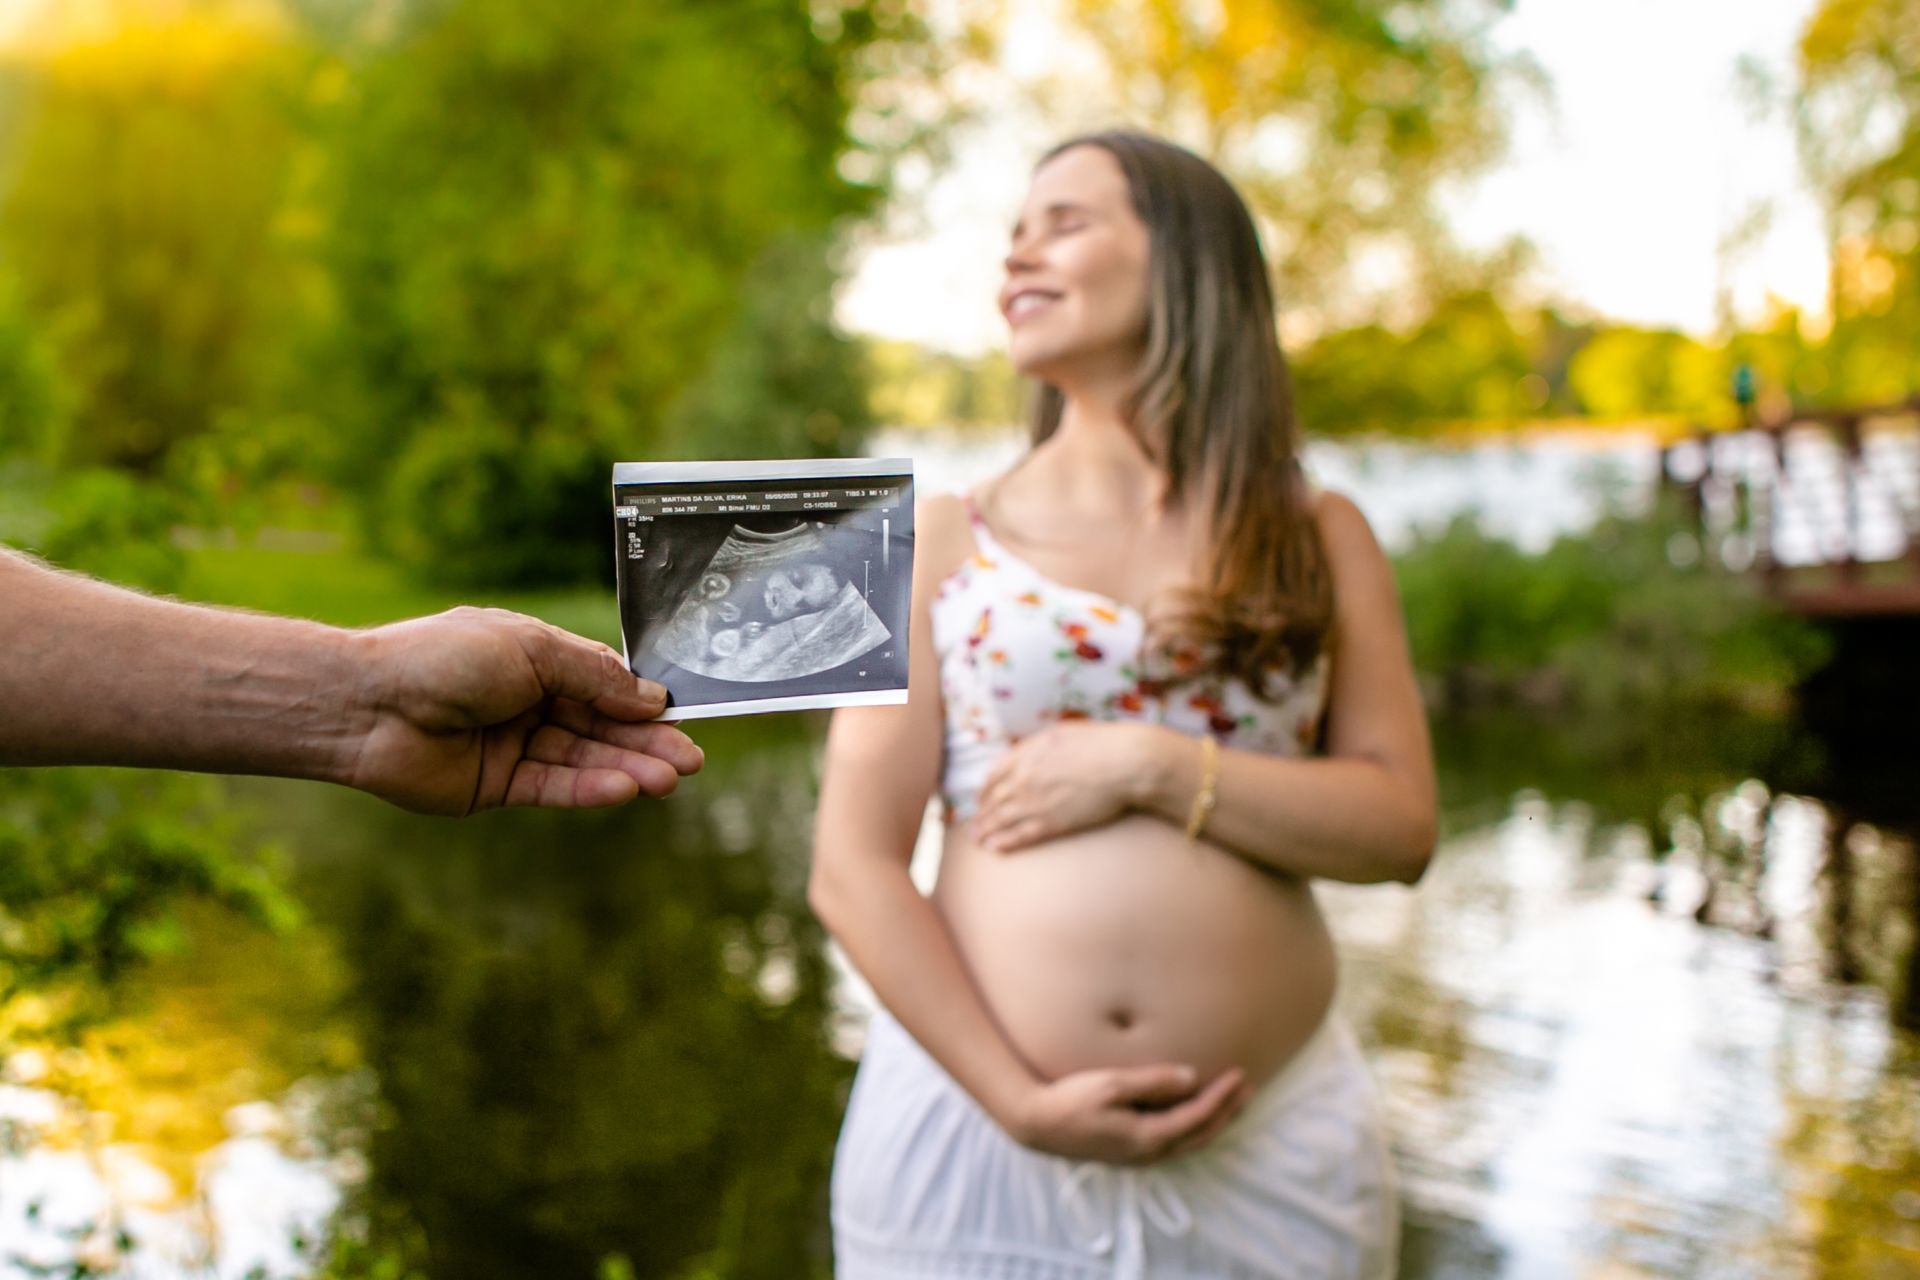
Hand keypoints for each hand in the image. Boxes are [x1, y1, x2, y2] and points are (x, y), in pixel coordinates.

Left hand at [344, 606, 702, 814]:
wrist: (368, 704)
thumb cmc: (445, 658)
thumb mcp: (533, 650)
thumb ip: (595, 677)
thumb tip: (652, 698)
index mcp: (535, 658)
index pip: (603, 682)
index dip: (641, 700)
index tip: (681, 715)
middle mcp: (528, 701)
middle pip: (600, 726)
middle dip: (646, 742)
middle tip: (692, 760)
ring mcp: (513, 745)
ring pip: (582, 759)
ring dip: (627, 768)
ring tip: (669, 779)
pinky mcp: (496, 786)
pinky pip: (552, 787)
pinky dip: (589, 789)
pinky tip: (625, 789)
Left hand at [972, 722, 1154, 851]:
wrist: (1123, 764)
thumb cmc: (1100, 744)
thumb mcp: (1060, 734)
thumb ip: (1037, 747)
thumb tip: (1026, 754)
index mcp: (1025, 754)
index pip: (993, 775)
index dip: (984, 790)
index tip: (980, 799)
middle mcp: (1023, 779)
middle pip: (993, 800)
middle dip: (981, 814)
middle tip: (974, 825)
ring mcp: (1035, 803)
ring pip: (1001, 820)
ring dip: (986, 831)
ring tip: (978, 840)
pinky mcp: (1051, 823)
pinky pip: (1020, 836)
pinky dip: (1004, 843)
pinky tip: (994, 848)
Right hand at [1003, 1062, 1250, 1164]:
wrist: (1037, 1124)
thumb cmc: (1071, 1100)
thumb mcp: (1112, 1084)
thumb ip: (1153, 1081)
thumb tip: (1191, 1078)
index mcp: (1149, 1137)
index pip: (1199, 1116)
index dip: (1223, 1096)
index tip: (1240, 1074)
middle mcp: (1150, 1152)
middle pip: (1202, 1134)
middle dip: (1228, 1112)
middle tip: (1248, 1088)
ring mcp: (1141, 1156)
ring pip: (1190, 1141)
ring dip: (1213, 1120)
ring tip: (1232, 1100)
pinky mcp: (1131, 1151)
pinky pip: (1175, 1141)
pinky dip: (1194, 1126)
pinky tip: (1195, 1111)